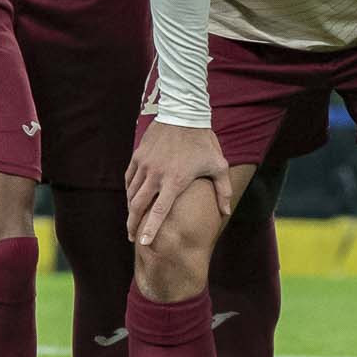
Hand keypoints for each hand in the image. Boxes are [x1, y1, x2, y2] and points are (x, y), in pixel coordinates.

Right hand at [126, 116, 231, 245]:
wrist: (184, 113)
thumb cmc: (204, 142)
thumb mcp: (219, 165)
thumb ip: (223, 190)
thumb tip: (226, 212)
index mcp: (175, 180)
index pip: (159, 211)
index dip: (150, 229)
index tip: (143, 243)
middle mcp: (156, 175)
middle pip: (138, 206)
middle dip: (133, 224)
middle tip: (131, 238)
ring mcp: (145, 165)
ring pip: (131, 193)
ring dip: (130, 209)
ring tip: (132, 221)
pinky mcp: (138, 155)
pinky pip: (129, 178)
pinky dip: (129, 191)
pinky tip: (131, 198)